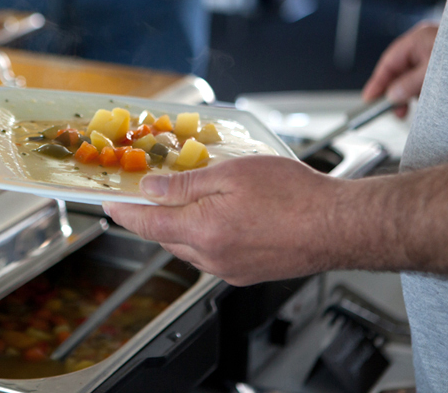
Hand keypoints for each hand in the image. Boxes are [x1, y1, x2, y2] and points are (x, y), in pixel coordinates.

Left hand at [103, 156, 349, 285]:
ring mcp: (229, 269)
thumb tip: (151, 189)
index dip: (124, 212)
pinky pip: (210, 255)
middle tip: (147, 193)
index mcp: (202, 231)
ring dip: (179, 226)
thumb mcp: (231, 174)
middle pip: (165, 237)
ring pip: (188, 247)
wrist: (338, 225)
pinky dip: (203, 236)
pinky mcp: (246, 273)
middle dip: (152, 216)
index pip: (147, 224)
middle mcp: (212, 257)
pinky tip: (217, 216)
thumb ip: (185, 185)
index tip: (109, 203)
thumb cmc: (294, 195)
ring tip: (186, 199)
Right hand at [362, 21, 438, 117]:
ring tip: (411, 107)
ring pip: (412, 74)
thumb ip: (409, 84)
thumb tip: (391, 95)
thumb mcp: (432, 73)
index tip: (369, 100)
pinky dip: (422, 89)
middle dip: (394, 91)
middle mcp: (425, 42)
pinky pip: (425, 76)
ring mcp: (436, 51)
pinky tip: (426, 99)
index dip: (377, 83)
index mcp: (418, 38)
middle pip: (399, 69)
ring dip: (409, 92)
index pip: (389, 62)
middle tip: (394, 110)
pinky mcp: (445, 61)